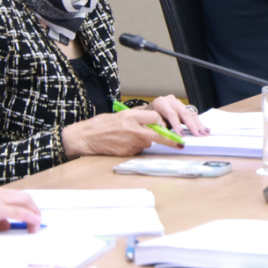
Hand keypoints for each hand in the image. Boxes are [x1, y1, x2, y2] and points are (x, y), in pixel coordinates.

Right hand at [0, 185, 40, 231]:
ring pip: (25, 202)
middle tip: (36, 220)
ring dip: (34, 213)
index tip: (28, 214)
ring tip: (37, 225)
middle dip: (34, 208)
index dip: (24, 205)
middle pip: (24, 197)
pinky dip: (30, 218)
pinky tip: (34, 224)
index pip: (13, 197)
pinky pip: (19, 212)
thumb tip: (4, 226)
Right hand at [61, 108, 175, 157]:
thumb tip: (156, 122)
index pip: (156, 119)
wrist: (87, 138)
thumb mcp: (122, 115)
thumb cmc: (103, 124)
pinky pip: (138, 150)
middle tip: (180, 144)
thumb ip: (139, 118)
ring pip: (147, 143)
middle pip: (158, 135)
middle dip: (170, 139)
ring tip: (129, 137)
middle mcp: (133, 130)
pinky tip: (124, 143)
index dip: (161, 122)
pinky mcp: (128, 153)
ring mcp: (131, 143)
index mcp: (132, 117)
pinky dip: (136, 147)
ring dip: (145, 141)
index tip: (168, 126)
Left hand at [147, 94, 209, 137]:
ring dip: (198, 124)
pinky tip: (204, 129)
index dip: (177, 125)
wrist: (147, 110)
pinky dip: (198, 123)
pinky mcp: (183, 107)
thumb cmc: (147, 117)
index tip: (182, 135)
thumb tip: (169, 133)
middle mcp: (171, 101)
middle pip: (184, 113)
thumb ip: (159, 126)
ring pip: (190, 113)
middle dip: (192, 125)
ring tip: (205, 133)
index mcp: (161, 103)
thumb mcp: (149, 121)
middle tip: (199, 134)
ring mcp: (178, 103)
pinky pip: (192, 115)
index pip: (171, 114)